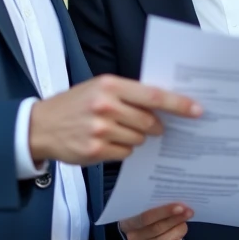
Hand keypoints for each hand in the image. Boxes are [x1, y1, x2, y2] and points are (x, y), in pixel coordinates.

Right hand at [29, 75, 201, 165]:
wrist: (40, 126)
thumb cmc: (75, 104)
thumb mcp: (99, 88)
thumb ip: (128, 94)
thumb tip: (164, 106)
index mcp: (110, 85)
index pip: (154, 96)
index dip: (179, 104)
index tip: (198, 110)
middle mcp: (106, 106)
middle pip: (149, 122)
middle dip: (154, 127)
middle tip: (150, 126)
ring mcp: (100, 130)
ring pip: (138, 140)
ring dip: (135, 138)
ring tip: (115, 131)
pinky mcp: (95, 151)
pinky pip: (125, 154)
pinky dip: (122, 150)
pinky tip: (106, 142)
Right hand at [120, 203, 192, 239]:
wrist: (138, 232)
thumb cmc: (143, 214)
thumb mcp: (143, 208)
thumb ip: (155, 205)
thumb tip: (177, 201)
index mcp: (128, 221)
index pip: (146, 217)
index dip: (164, 212)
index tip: (180, 206)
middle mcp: (132, 237)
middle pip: (156, 228)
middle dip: (175, 219)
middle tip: (189, 211)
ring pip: (163, 239)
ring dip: (178, 229)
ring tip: (185, 221)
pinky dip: (176, 238)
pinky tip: (180, 230)